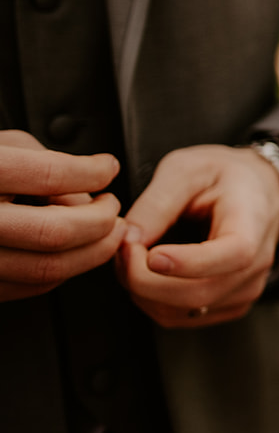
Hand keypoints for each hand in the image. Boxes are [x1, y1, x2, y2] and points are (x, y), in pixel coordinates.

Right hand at [0, 131, 125, 302]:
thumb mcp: (1, 147)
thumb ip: (45, 163)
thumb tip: (85, 196)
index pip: (49, 175)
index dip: (92, 172)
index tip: (107, 169)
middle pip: (55, 232)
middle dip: (101, 221)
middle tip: (113, 207)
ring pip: (48, 269)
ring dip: (93, 251)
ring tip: (106, 230)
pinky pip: (31, 286)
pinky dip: (63, 269)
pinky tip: (73, 250)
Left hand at [117, 145, 278, 327]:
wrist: (257, 191)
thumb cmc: (225, 176)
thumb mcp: (187, 169)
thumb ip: (157, 202)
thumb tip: (128, 238)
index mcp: (252, 223)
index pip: (232, 255)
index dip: (189, 262)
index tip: (151, 255)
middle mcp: (255, 265)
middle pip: (197, 294)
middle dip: (143, 277)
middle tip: (122, 247)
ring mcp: (244, 291)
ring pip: (181, 311)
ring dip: (142, 290)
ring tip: (133, 255)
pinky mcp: (228, 305)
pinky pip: (179, 317)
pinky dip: (151, 300)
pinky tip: (148, 273)